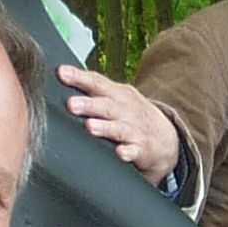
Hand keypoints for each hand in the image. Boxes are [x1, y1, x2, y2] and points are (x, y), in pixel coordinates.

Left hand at [62, 65, 182, 183]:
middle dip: (88, 105)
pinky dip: (128, 152)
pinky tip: (120, 153)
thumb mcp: (117, 98)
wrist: (166, 137)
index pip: (97, 82)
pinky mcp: (142, 149)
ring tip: (90, 126)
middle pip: (106, 105)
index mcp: (117, 95)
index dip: (79, 77)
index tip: (61, 73)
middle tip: (71, 104)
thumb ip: (94, 90)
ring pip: (118, 128)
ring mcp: (134, 130)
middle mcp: (125, 110)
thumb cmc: (132, 115)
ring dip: (104, 127)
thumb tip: (62, 77)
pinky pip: (135, 151)